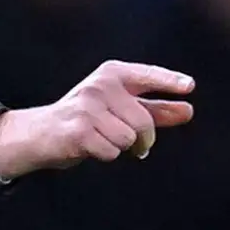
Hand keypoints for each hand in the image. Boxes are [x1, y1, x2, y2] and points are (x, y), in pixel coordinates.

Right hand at [0, 61, 195, 181]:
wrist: (40, 133)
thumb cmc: (85, 120)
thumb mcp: (119, 109)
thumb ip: (153, 110)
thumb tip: (187, 111)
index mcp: (111, 74)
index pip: (147, 75)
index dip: (169, 81)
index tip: (189, 87)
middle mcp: (99, 86)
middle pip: (143, 121)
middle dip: (145, 140)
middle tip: (137, 146)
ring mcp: (87, 107)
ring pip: (128, 139)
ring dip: (121, 147)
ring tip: (103, 140)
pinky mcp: (78, 130)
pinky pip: (112, 151)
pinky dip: (105, 155)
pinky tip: (90, 146)